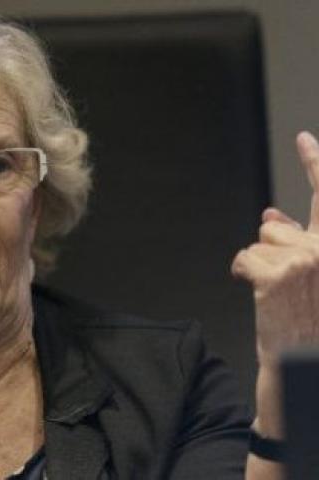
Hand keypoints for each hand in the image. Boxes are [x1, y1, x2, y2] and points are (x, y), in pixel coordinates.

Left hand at [232, 132, 318, 367]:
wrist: (307, 364)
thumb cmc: (311, 324)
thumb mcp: (313, 276)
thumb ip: (298, 241)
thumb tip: (269, 214)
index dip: (314, 162)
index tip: (302, 137)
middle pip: (276, 230)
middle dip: (273, 252)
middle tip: (292, 280)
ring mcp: (307, 260)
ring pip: (259, 242)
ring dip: (261, 268)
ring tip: (281, 297)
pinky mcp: (278, 273)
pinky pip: (243, 258)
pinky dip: (244, 275)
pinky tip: (262, 297)